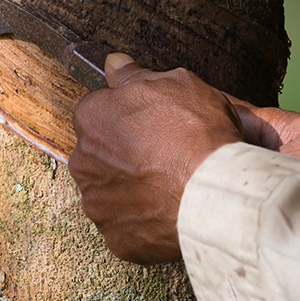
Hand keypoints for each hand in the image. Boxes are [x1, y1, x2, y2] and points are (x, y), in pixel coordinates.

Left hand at [69, 54, 243, 263]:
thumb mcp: (176, 83)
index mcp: (92, 117)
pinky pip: (125, 224)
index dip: (127, 117)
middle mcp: (84, 160)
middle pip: (99, 153)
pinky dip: (142, 219)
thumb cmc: (197, 134)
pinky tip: (167, 209)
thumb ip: (135, 75)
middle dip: (123, 154)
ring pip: (109, 190)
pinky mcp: (115, 237)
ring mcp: (97, 202)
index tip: (151, 124)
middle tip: (163, 155)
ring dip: (131, 187)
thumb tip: (114, 63)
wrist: (215, 194)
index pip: (99, 112)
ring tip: (168, 184)